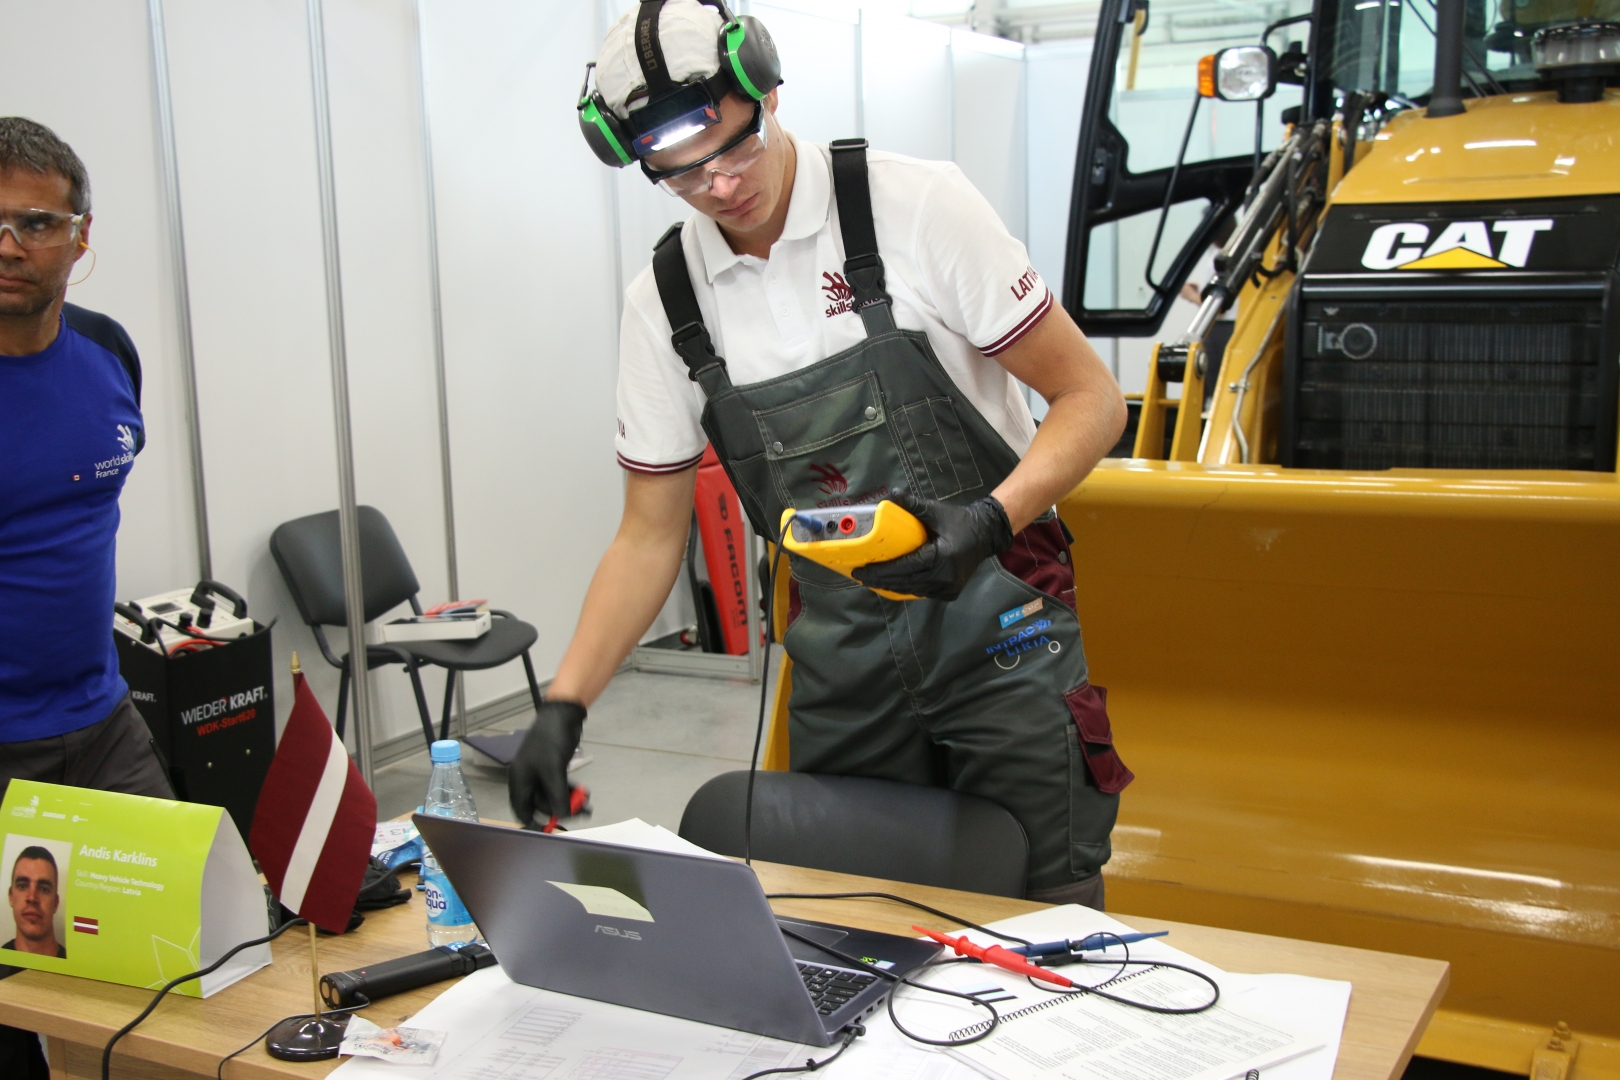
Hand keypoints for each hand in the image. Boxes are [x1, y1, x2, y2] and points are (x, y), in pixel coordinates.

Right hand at [508, 700, 586, 827]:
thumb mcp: (553, 769)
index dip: (534, 823)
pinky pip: (559, 786)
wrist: (562, 714)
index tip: (549, 832)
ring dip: (568, 800)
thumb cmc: (551, 739)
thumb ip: (557, 794)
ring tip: (586, 803)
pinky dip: (570, 791)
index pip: (522, 810)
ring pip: (553, 796)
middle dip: (560, 809)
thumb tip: (563, 816)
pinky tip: (583, 792)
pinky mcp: (552, 768)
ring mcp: (540, 773)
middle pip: (541, 804)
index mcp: (519, 779)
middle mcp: (527, 778)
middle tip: (581, 812)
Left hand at [853, 490, 1012, 600]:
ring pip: (912, 590)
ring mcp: (947, 588)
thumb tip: (891, 494)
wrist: (986, 534)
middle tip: (860, 576)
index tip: (861, 571)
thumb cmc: (959, 522)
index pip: (904, 567)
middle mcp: (944, 577)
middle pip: (905, 582)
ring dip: (891, 586)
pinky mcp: (949, 593)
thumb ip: (914, 504)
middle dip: (880, 580)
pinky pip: (922, 592)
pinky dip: (906, 588)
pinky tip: (890, 584)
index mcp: (941, 557)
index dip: (881, 571)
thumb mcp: (937, 511)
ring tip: (871, 580)